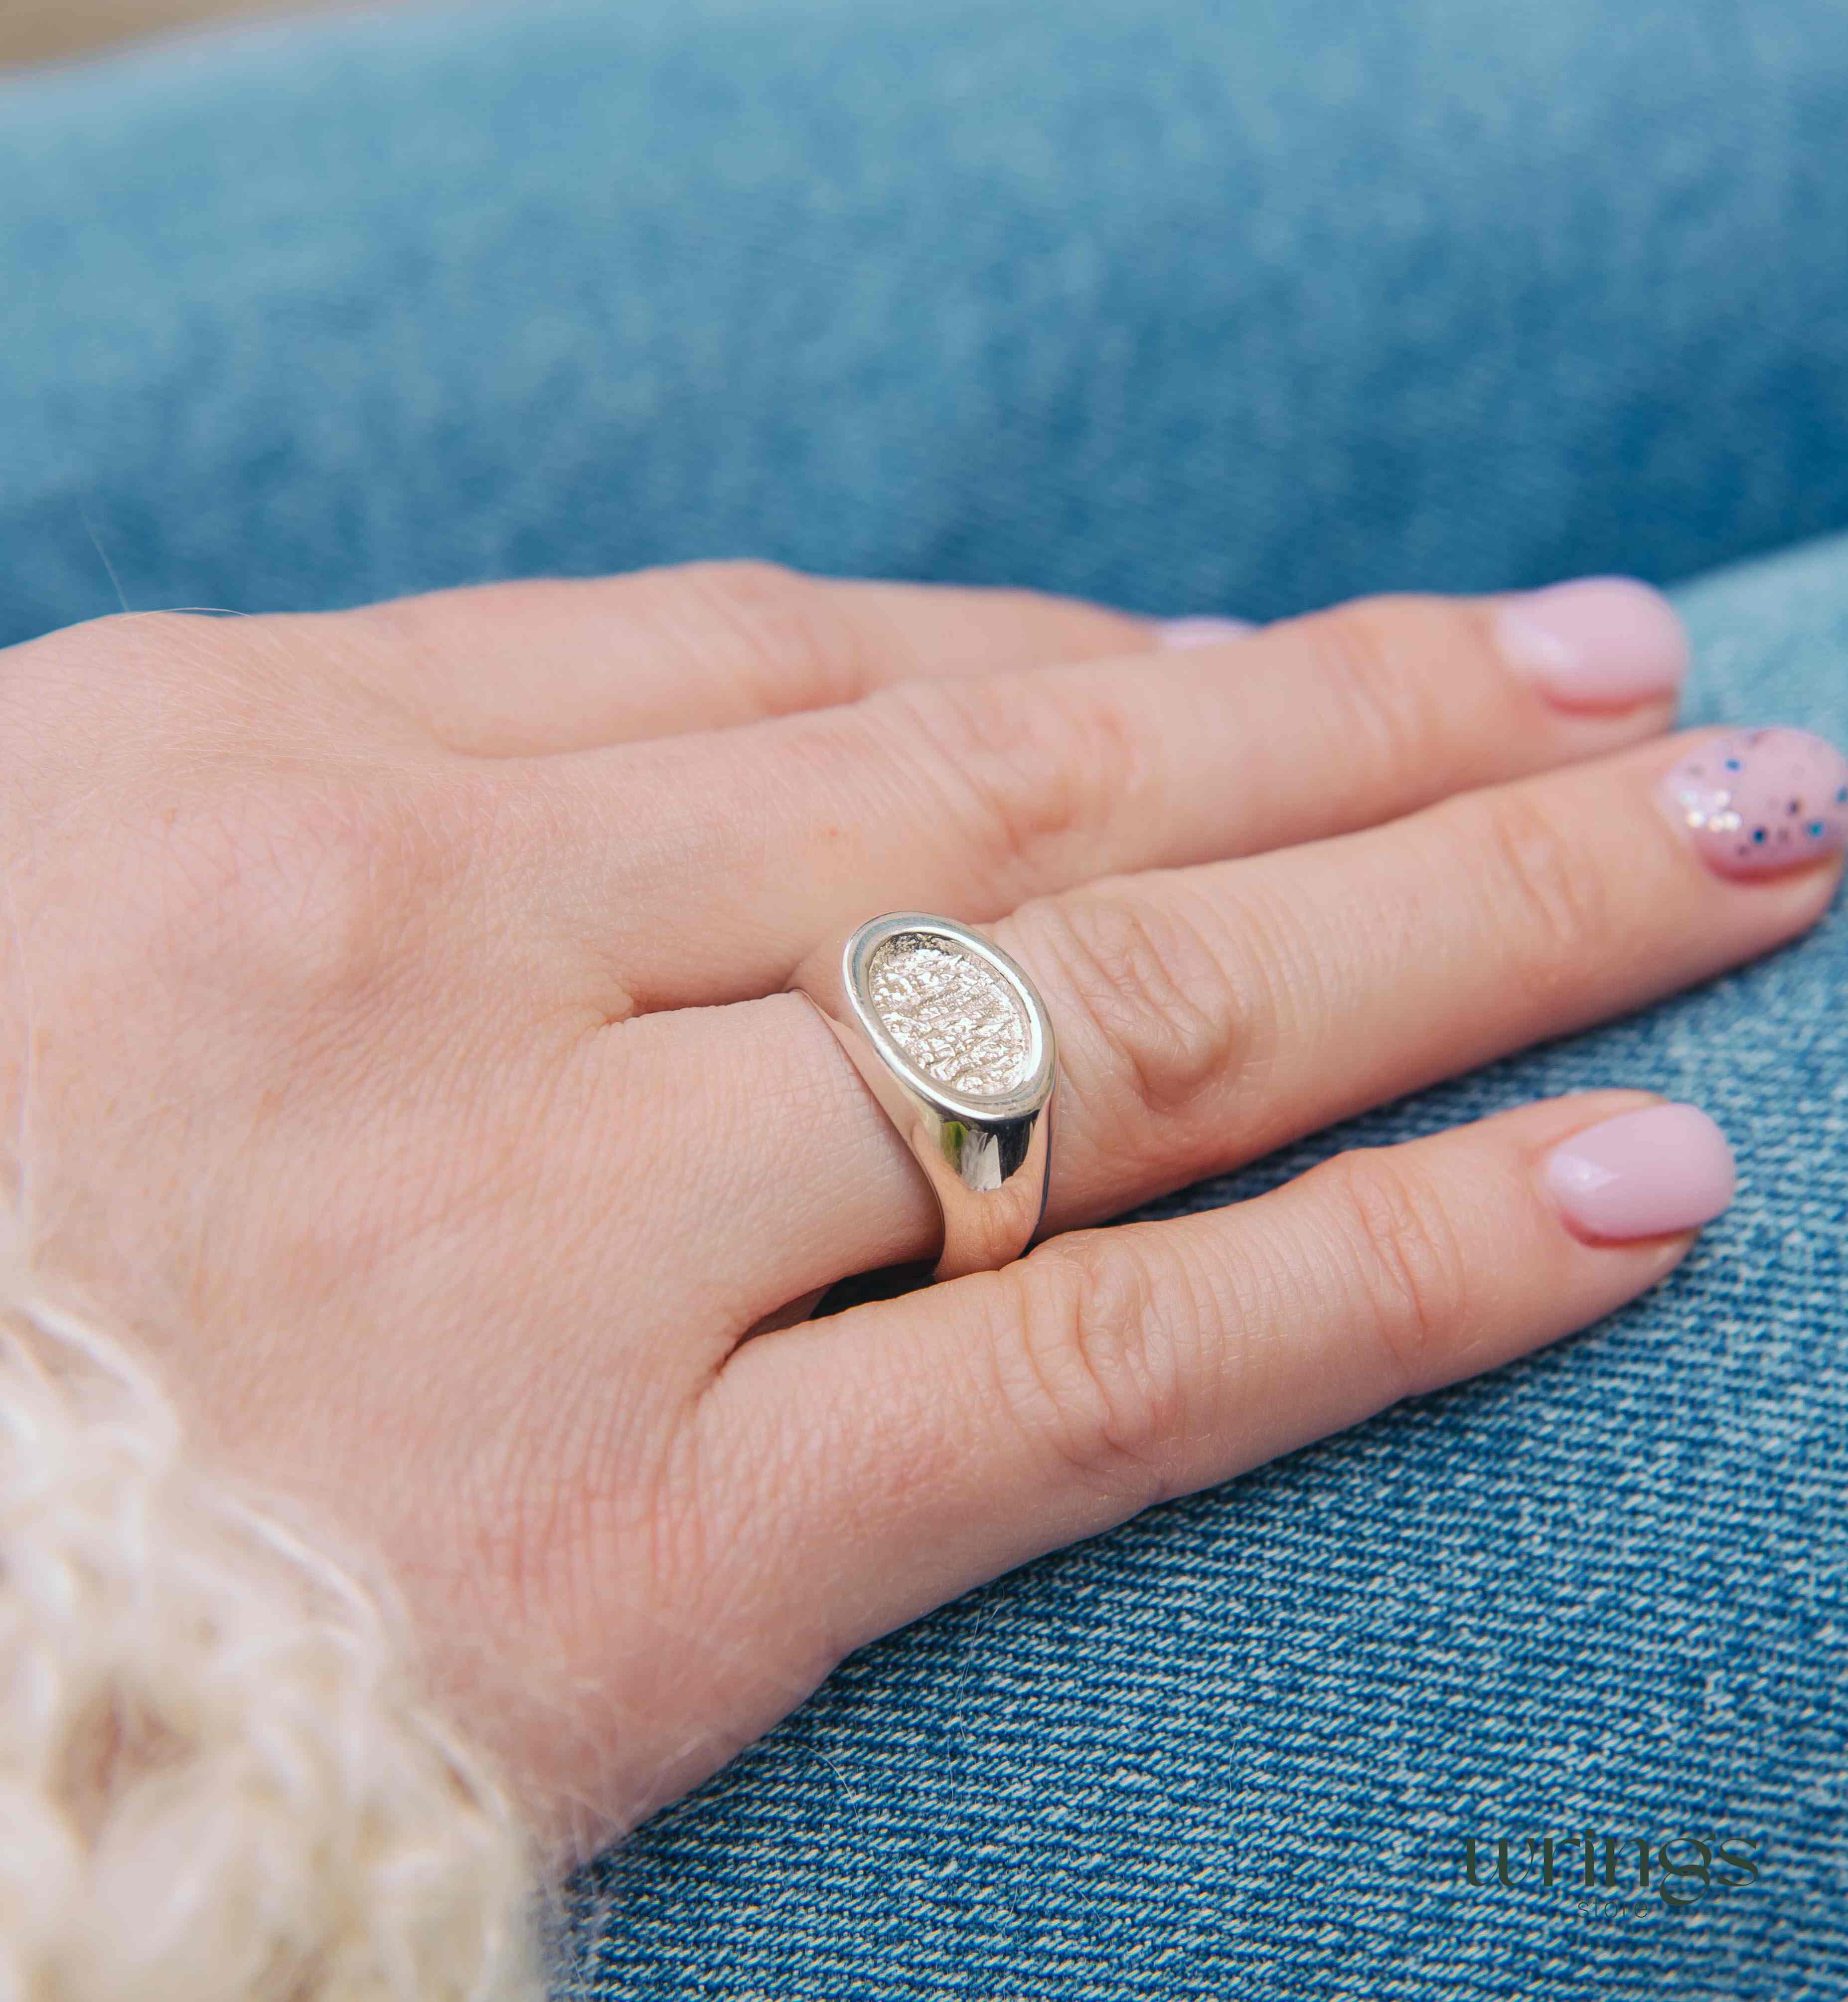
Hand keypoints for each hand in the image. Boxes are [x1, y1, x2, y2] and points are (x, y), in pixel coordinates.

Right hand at [6, 564, 1837, 1862]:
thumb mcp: (110, 912)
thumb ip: (441, 813)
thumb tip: (834, 749)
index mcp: (256, 767)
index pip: (804, 662)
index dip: (1113, 654)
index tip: (1321, 665)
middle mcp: (414, 956)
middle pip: (1026, 783)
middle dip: (1381, 724)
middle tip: (1634, 678)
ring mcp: (531, 1252)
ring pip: (1119, 1031)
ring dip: (1470, 925)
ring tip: (1721, 848)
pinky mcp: (624, 1563)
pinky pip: (1097, 1372)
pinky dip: (1396, 1269)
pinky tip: (1633, 1195)